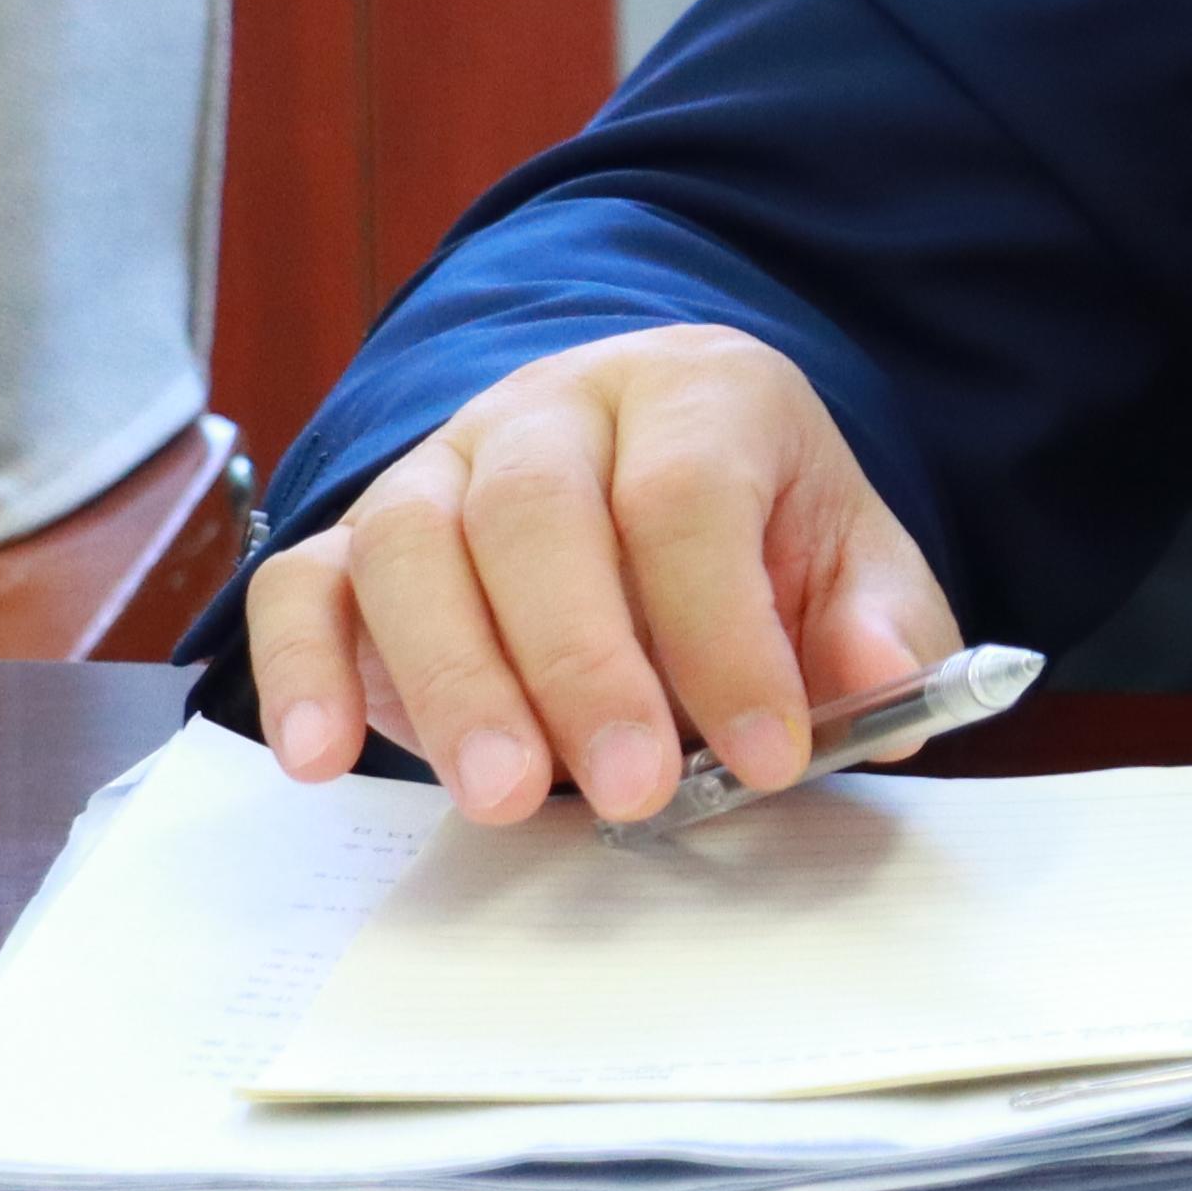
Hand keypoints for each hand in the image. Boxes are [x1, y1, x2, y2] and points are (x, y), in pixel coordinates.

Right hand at [240, 323, 956, 827]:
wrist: (653, 467)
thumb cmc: (754, 529)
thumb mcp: (847, 559)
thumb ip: (880, 622)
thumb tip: (888, 682)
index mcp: (693, 392)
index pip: (690, 496)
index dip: (726, 632)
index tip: (765, 757)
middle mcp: (553, 406)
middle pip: (537, 511)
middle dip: (584, 664)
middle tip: (632, 792)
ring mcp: (441, 461)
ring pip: (411, 542)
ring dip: (454, 681)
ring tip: (505, 797)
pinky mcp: (356, 533)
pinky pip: (303, 582)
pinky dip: (304, 668)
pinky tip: (326, 760)